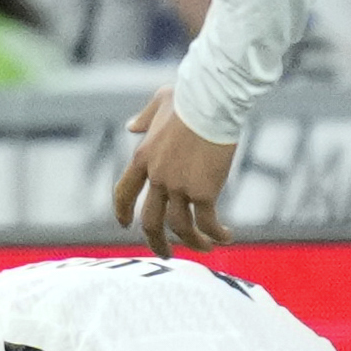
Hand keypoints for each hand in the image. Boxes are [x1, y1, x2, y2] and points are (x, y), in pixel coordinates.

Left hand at [110, 88, 239, 257]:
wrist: (212, 100)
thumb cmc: (189, 96)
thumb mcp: (159, 103)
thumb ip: (143, 118)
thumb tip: (131, 126)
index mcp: (142, 157)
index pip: (123, 192)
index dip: (122, 211)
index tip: (125, 224)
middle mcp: (157, 177)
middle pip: (150, 221)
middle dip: (156, 242)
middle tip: (165, 253)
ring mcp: (179, 186)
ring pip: (180, 227)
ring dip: (193, 243)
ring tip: (206, 248)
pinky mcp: (204, 191)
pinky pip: (207, 222)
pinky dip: (216, 234)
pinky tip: (227, 236)